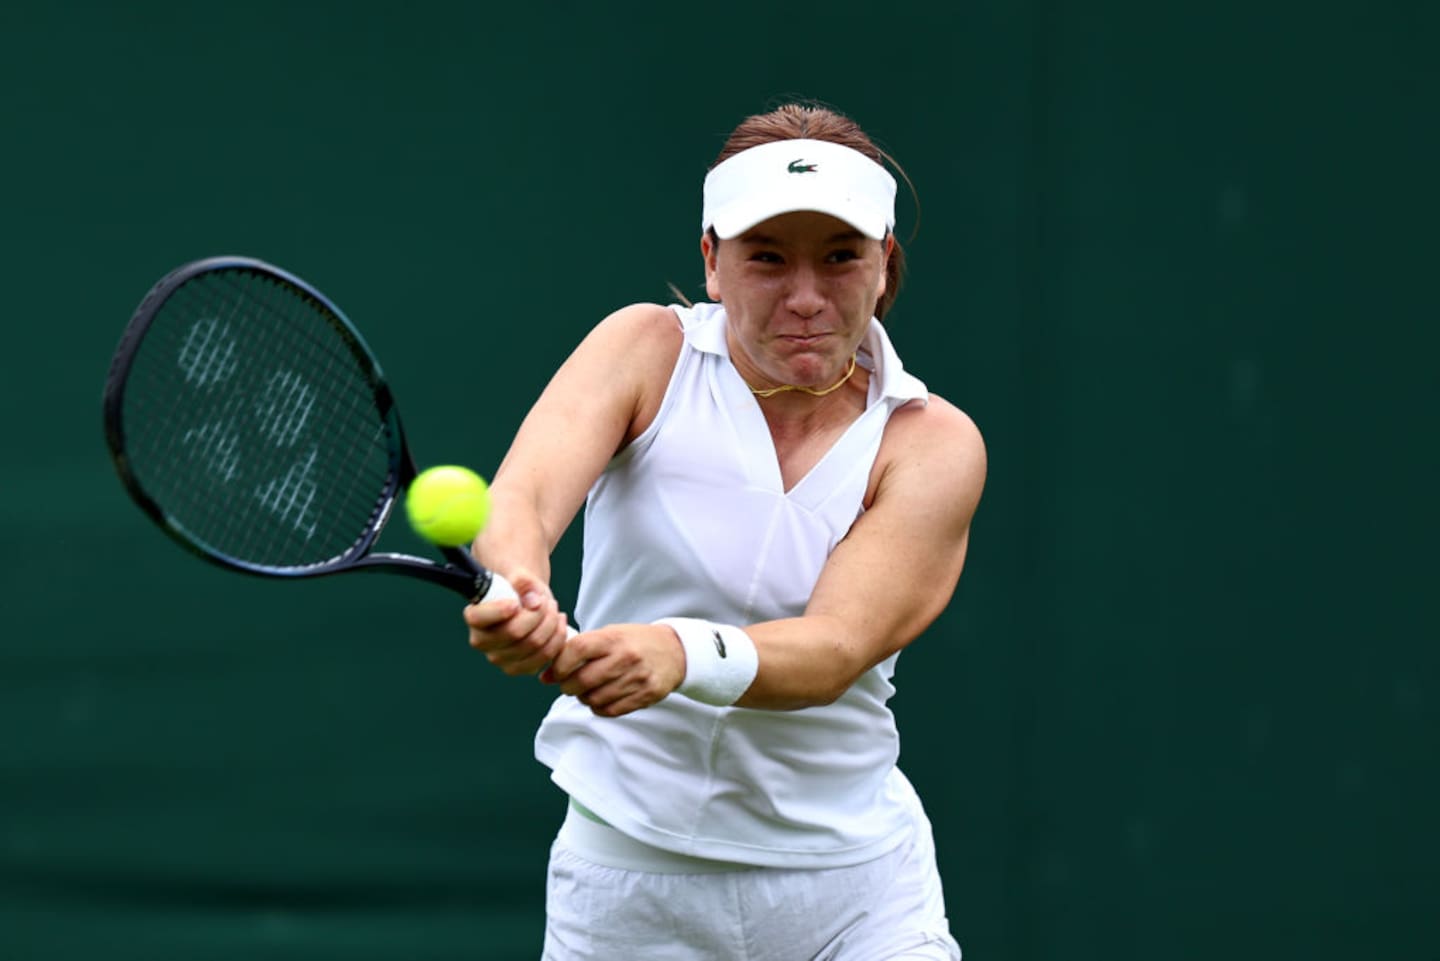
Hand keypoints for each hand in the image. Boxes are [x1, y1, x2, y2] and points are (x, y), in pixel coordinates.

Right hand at [463, 569, 568, 676]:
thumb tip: (532, 598)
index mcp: (474, 617)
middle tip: (544, 600)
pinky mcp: (521, 668)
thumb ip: (522, 581)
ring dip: (551, 623)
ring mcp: (501, 659)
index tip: (516, 601)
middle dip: (537, 612)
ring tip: (552, 608)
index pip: (480, 617)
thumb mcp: (520, 578)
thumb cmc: (519, 590)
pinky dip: (558, 636)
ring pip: (534, 644)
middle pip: (514, 631)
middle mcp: (482, 642)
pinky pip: (546, 655)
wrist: (529, 604)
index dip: (500, 610)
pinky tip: (558, 622)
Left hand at [546, 623, 685, 717]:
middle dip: (567, 687)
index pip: (576, 650)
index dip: (559, 665)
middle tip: (568, 684)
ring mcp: (636, 678)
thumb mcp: (609, 635)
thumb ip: (579, 651)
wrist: (674, 651)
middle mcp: (625, 657)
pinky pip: (610, 710)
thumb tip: (545, 676)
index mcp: (613, 638)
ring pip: (594, 699)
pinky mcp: (645, 696)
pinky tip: (602, 698)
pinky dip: (599, 708)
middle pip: (582, 680)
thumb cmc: (634, 642)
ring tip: (587, 691)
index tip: (555, 672)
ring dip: (584, 698)